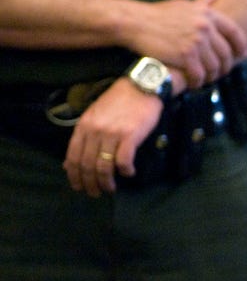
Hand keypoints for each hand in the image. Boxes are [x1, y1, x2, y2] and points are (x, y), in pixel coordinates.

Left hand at [62, 79, 163, 195]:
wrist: (141, 87)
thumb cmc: (118, 101)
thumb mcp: (94, 116)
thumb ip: (84, 137)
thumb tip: (70, 163)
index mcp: (83, 127)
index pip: (73, 157)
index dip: (74, 176)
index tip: (79, 187)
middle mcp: (94, 131)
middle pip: (87, 165)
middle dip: (90, 183)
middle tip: (96, 193)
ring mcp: (112, 134)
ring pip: (103, 166)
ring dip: (106, 182)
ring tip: (111, 188)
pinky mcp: (130, 136)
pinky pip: (123, 160)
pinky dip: (125, 171)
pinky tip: (129, 172)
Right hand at [128, 0, 246, 86]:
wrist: (135, 22)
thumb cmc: (159, 14)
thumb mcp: (185, 3)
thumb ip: (205, 0)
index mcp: (208, 14)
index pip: (235, 32)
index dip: (241, 46)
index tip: (242, 55)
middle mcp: (205, 27)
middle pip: (226, 53)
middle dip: (225, 66)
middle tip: (220, 73)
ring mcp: (196, 41)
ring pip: (214, 67)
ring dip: (211, 76)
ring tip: (205, 79)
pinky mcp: (185, 55)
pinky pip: (199, 75)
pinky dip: (198, 81)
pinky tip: (193, 82)